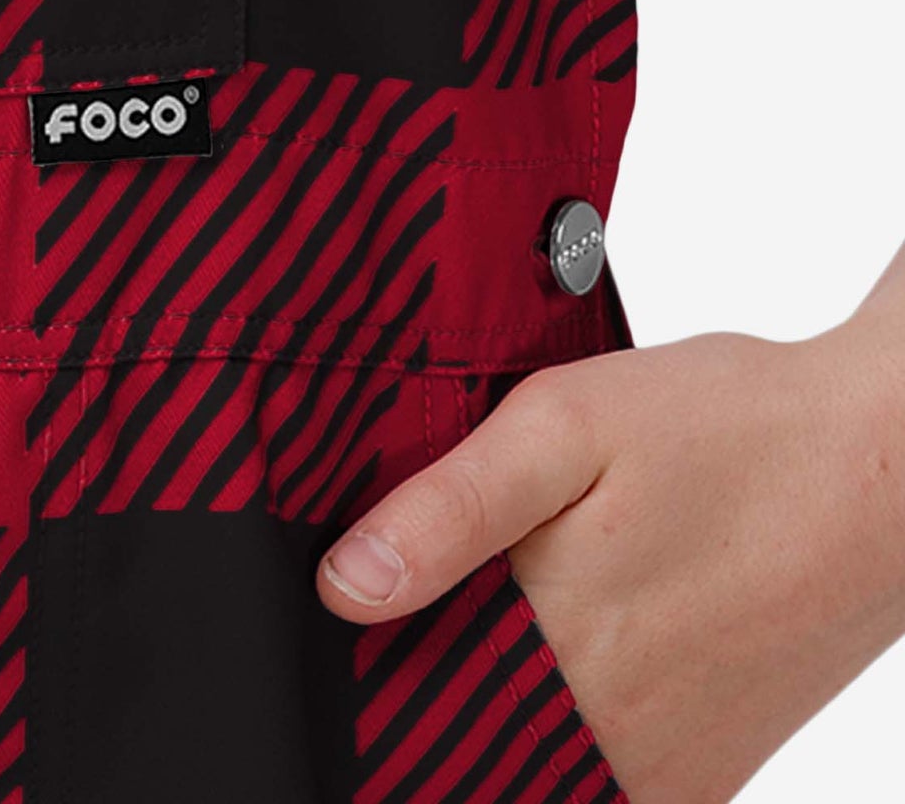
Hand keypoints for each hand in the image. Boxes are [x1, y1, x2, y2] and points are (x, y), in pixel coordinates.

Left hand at [314, 316, 904, 801]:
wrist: (885, 466)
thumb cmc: (729, 431)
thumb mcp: (562, 426)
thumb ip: (447, 509)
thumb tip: (344, 586)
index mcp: (557, 655)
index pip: (405, 702)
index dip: (367, 656)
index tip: (357, 605)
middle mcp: (610, 741)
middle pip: (461, 730)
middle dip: (428, 667)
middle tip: (442, 579)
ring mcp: (664, 772)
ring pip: (526, 758)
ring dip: (494, 694)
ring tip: (513, 598)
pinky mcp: (703, 776)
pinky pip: (595, 777)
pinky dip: (556, 723)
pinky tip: (565, 642)